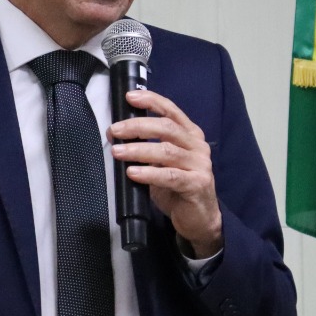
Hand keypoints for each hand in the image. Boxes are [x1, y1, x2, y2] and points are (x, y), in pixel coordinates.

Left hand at [108, 89, 222, 257]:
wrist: (200, 218)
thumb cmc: (178, 188)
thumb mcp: (162, 163)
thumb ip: (148, 147)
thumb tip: (116, 135)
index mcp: (190, 135)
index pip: (171, 111)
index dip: (151, 101)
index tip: (130, 97)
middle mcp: (198, 146)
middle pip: (166, 128)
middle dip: (137, 126)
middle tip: (115, 131)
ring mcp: (200, 165)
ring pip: (166, 151)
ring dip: (138, 150)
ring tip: (117, 151)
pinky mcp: (197, 184)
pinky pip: (170, 176)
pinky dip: (149, 173)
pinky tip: (133, 173)